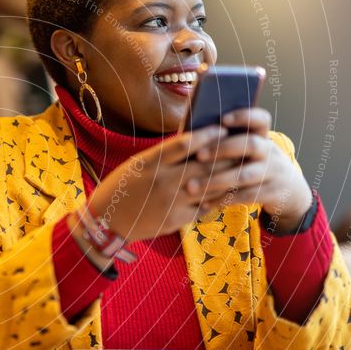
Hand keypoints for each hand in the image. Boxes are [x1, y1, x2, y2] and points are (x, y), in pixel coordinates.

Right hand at [83, 124, 238, 242]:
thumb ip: (164, 155)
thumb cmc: (123, 187)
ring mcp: (171, 201)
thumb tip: (194, 142)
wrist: (108, 220)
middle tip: (242, 147)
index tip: (223, 128)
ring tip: (239, 169)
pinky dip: (215, 199)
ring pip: (210, 186)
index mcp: (152, 162)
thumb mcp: (138, 164)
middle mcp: (164, 180)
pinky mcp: (176, 220)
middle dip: (227, 155)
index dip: (208, 134)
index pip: (186, 142)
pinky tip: (221, 193)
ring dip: (227, 178)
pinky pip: (203, 207)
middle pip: (205, 164)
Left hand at [189, 108, 312, 230]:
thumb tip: (194, 137)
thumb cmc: (255, 167)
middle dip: (222, 149)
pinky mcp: (273, 193)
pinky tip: (205, 203)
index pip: (260, 120)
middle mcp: (270, 152)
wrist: (290, 192)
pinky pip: (246, 196)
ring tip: (192, 186)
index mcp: (262, 137)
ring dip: (216, 180)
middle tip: (198, 155)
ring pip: (244, 175)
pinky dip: (224, 199)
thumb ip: (230, 144)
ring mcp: (274, 173)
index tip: (222, 119)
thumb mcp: (250, 153)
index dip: (244, 116)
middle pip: (250, 144)